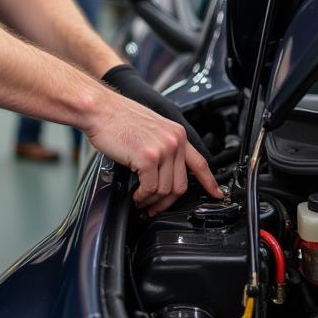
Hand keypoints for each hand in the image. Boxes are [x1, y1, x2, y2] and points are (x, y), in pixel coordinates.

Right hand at [81, 65, 220, 215]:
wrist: (100, 109)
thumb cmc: (118, 118)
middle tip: (155, 208)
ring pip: (165, 190)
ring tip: (141, 200)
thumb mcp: (151, 129)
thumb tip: (165, 173)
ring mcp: (162, 149)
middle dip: (168, 202)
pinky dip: (142, 196)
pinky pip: (150, 189)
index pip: (200, 163)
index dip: (210, 182)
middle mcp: (174, 141)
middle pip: (181, 184)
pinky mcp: (148, 158)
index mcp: (177, 134)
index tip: (217, 194)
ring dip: (152, 201)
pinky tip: (136, 195)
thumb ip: (164, 147)